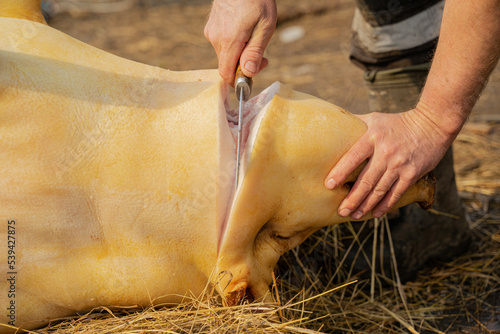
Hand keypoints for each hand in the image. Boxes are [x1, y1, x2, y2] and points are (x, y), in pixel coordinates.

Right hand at [204, 0, 276, 84]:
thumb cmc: (257, 0)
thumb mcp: (265, 26)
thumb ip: (256, 51)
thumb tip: (249, 73)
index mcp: (230, 41)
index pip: (226, 74)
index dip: (239, 81)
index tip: (253, 75)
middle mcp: (216, 39)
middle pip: (227, 66)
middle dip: (244, 66)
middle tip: (263, 57)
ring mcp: (211, 33)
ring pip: (225, 55)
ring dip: (240, 54)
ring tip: (254, 38)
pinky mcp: (211, 28)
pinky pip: (222, 45)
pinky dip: (234, 45)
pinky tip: (244, 31)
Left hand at [324, 107, 451, 219]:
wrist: (432, 124)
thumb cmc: (397, 122)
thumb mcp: (374, 119)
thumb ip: (354, 123)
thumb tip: (333, 123)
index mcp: (372, 137)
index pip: (353, 157)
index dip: (340, 172)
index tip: (329, 185)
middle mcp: (385, 153)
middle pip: (365, 180)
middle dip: (352, 198)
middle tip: (341, 210)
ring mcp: (399, 165)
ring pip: (379, 190)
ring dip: (366, 205)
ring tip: (354, 215)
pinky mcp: (412, 174)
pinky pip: (396, 193)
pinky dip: (385, 205)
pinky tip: (375, 214)